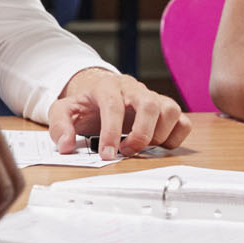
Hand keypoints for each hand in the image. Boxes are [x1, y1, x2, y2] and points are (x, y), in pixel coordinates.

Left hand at [47, 68, 191, 159]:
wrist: (100, 91)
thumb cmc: (86, 104)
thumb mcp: (63, 110)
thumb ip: (60, 126)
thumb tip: (65, 145)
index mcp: (108, 87)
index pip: (114, 106)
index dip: (111, 132)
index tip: (106, 154)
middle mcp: (135, 90)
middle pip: (150, 105)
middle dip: (140, 134)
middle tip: (126, 152)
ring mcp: (154, 98)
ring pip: (171, 110)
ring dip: (159, 135)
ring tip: (140, 148)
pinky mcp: (166, 110)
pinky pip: (183, 122)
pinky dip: (175, 137)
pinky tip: (157, 145)